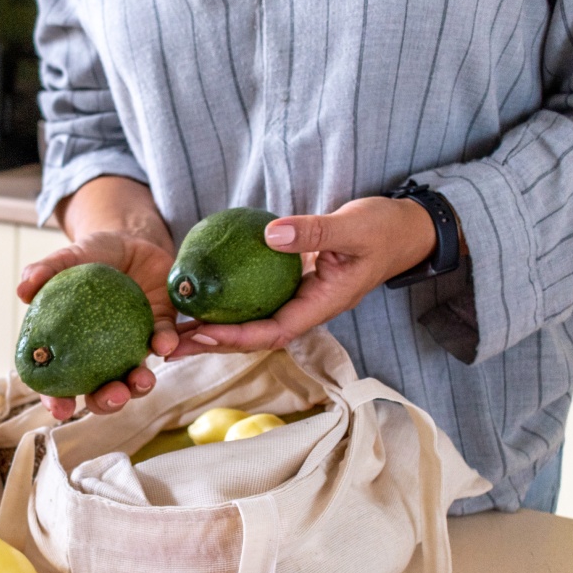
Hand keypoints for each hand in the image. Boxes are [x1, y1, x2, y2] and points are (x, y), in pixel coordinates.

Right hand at [17, 231, 178, 419]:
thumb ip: (45, 270)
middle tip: (112, 395)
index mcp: (71, 346)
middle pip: (100, 391)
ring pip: (135, 378)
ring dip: (138, 386)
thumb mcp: (68, 258)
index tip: (61, 409)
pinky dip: (165, 345)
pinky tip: (164, 343)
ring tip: (142, 379)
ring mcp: (131, 347)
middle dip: (107, 402)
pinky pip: (164, 342)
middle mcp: (101, 355)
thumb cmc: (92, 255)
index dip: (57, 400)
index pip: (57, 382)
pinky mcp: (160, 330)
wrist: (131, 240)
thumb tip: (22, 290)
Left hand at [169, 196, 436, 357]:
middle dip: (211, 344)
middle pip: (252, 337)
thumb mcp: (353, 226)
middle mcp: (305, 310)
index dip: (236, 337)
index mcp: (321, 305)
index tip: (202, 335)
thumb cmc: (384, 229)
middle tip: (168, 346)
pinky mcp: (289, 288)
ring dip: (212, 330)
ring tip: (171, 333)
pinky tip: (197, 300)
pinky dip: (226, 306)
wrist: (405, 229)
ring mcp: (296, 301)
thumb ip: (315, 230)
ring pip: (249, 323)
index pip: (272, 332)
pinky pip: (253, 303)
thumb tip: (271, 234)